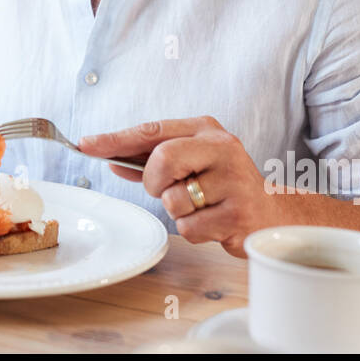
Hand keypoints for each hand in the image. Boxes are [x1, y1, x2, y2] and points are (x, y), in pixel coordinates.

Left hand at [78, 117, 278, 257]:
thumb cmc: (224, 185)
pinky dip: (193, 231)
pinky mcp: (238, 213)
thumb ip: (152, 161)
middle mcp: (223, 147)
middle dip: (155, 182)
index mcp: (206, 129)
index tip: (85, 145)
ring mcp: (233, 180)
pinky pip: (188, 227)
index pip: (152, 130)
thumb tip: (110, 160)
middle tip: (169, 189)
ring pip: (173, 201)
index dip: (115, 139)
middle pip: (162, 160)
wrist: (274, 214)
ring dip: (177, 211)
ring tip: (201, 207)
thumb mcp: (192, 163)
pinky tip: (213, 223)